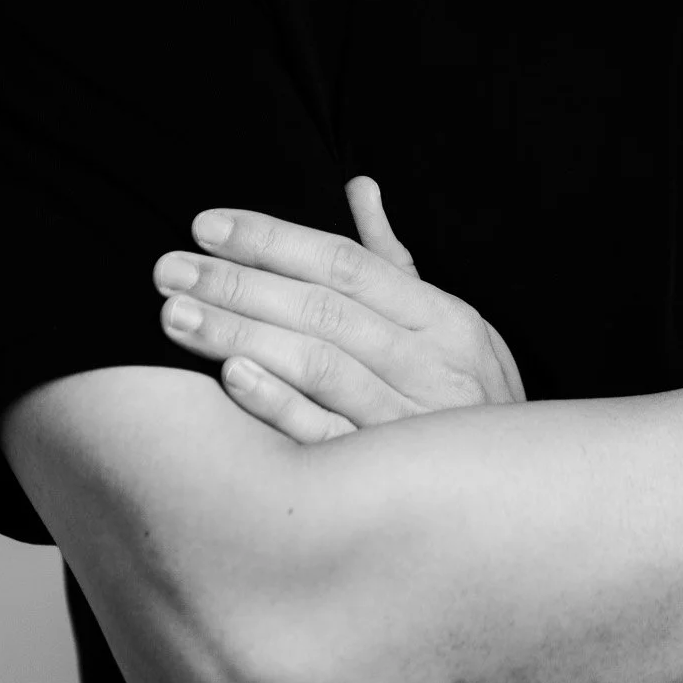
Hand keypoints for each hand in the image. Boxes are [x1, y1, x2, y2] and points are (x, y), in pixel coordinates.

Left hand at [152, 174, 525, 444]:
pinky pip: (324, 437)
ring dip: (241, 335)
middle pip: (321, 310)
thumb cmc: (465, 393)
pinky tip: (230, 378)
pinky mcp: (385, 480)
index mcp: (440, 316)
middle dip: (238, 284)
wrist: (515, 497)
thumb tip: (358, 185)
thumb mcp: (447, 320)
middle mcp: (426, 361)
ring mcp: (406, 421)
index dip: (273, 240)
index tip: (207, 225)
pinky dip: (279, 405)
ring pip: (317, 366)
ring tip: (175, 316)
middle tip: (167, 268)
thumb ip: (391, 257)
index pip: (345, 263)